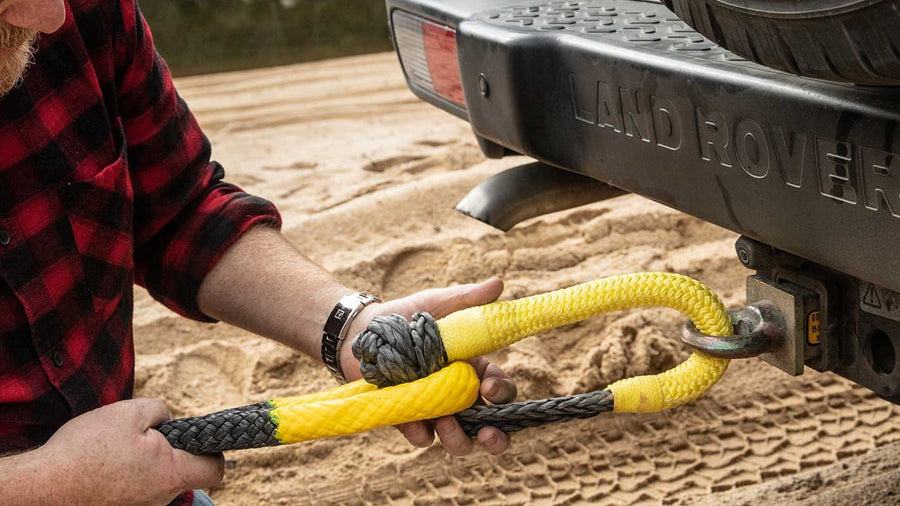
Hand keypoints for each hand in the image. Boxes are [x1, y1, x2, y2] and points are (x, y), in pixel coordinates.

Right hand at [37, 399, 223, 505]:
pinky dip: (126, 476)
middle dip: (169, 451)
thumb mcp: (130, 412)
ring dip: (144, 463)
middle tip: (143, 436)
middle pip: (181, 472)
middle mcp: (160, 499)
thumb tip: (168, 419)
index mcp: (171, 474)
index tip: (201, 438)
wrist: (42, 487)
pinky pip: (134, 489)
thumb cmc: (86, 450)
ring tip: (116, 451)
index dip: (214, 450)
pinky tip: (105, 466)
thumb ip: (160, 410)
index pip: (215, 470)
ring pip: (155, 480)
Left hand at [342, 278, 516, 455]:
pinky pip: (420, 435)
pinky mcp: (408, 416)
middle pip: (487, 426)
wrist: (364, 328)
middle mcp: (458, 394)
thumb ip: (469, 298)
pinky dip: (421, 433)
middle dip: (495, 439)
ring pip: (458, 439)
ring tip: (447, 424)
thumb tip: (498, 283)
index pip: (500, 389)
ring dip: (458, 439)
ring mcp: (434, 408)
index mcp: (473, 369)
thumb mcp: (440, 303)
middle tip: (489, 435)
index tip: (490, 388)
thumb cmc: (408, 314)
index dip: (502, 393)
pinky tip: (416, 424)